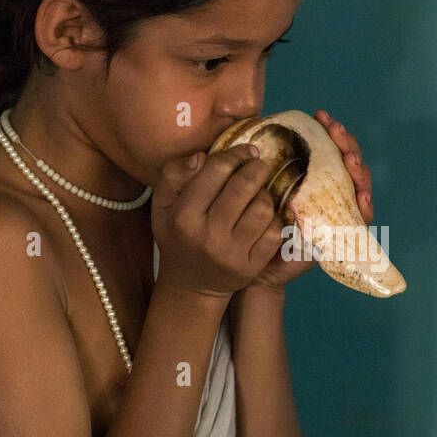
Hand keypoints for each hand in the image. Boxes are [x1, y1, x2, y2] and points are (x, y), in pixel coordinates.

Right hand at [150, 143, 285, 300]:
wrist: (191, 285)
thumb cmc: (178, 237)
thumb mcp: (163, 206)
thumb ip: (174, 176)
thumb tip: (201, 157)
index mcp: (184, 217)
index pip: (215, 171)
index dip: (234, 155)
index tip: (245, 151)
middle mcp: (208, 236)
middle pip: (244, 187)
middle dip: (256, 168)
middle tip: (258, 164)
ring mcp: (232, 254)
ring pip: (263, 208)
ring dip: (264, 195)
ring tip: (257, 194)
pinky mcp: (251, 267)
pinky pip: (274, 233)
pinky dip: (273, 220)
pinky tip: (263, 217)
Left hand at [246, 110, 374, 292]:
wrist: (256, 267)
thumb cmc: (254, 227)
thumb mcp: (254, 192)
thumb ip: (251, 169)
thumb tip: (234, 138)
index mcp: (311, 177)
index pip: (329, 147)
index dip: (329, 130)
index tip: (319, 115)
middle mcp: (328, 191)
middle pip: (349, 161)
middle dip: (347, 142)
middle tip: (335, 130)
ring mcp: (337, 211)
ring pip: (359, 186)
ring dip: (359, 169)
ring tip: (350, 159)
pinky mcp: (341, 235)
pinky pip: (360, 220)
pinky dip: (364, 208)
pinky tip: (361, 197)